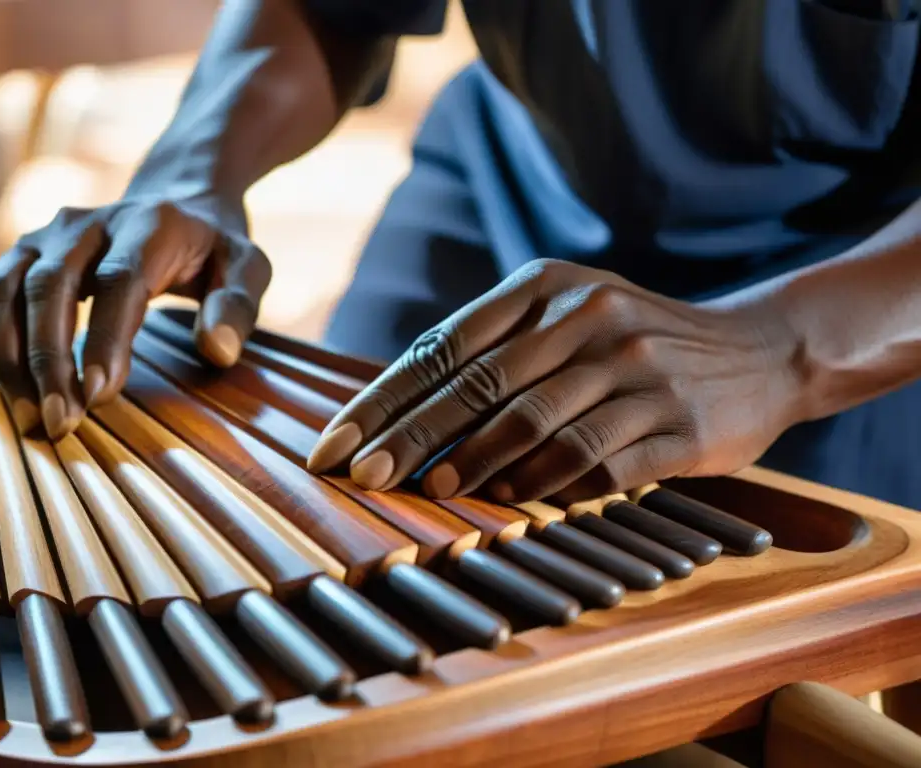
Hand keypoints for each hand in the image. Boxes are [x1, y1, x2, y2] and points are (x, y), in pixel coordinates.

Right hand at [0, 197, 270, 438]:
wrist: (173, 201)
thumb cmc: (211, 248)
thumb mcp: (247, 267)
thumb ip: (237, 305)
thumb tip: (217, 351)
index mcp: (147, 226)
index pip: (119, 281)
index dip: (105, 339)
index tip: (99, 395)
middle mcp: (84, 225)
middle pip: (48, 287)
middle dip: (48, 360)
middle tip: (59, 422)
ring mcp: (41, 239)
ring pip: (1, 291)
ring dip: (6, 357)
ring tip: (29, 416)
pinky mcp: (15, 258)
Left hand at [307, 259, 803, 503]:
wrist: (759, 349)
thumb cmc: (637, 338)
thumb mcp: (569, 313)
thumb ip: (496, 346)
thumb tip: (398, 408)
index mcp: (547, 286)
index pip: (445, 346)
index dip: (384, 399)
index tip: (337, 444)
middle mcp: (588, 318)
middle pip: (479, 385)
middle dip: (410, 437)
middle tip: (361, 476)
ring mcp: (635, 368)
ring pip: (534, 422)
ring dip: (473, 463)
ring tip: (429, 493)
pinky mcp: (676, 422)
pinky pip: (596, 458)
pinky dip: (547, 482)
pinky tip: (510, 500)